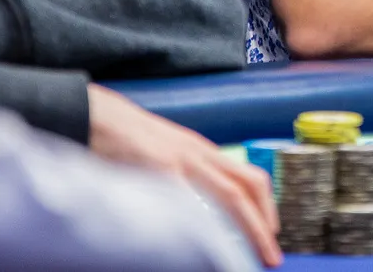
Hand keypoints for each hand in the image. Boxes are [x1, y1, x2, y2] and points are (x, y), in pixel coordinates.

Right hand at [88, 85, 282, 266]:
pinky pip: (189, 200)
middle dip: (264, 222)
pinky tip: (206, 245)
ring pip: (231, 194)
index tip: (270, 233)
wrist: (102, 116)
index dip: (265, 207)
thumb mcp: (170, 155)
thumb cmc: (131, 141)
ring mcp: (184, 161)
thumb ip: (188, 178)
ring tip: (250, 256)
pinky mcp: (161, 168)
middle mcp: (201, 155)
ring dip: (248, 226)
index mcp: (205, 153)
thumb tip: (200, 212)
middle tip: (271, 254)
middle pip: (249, 186)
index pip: (249, 179)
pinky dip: (202, 225)